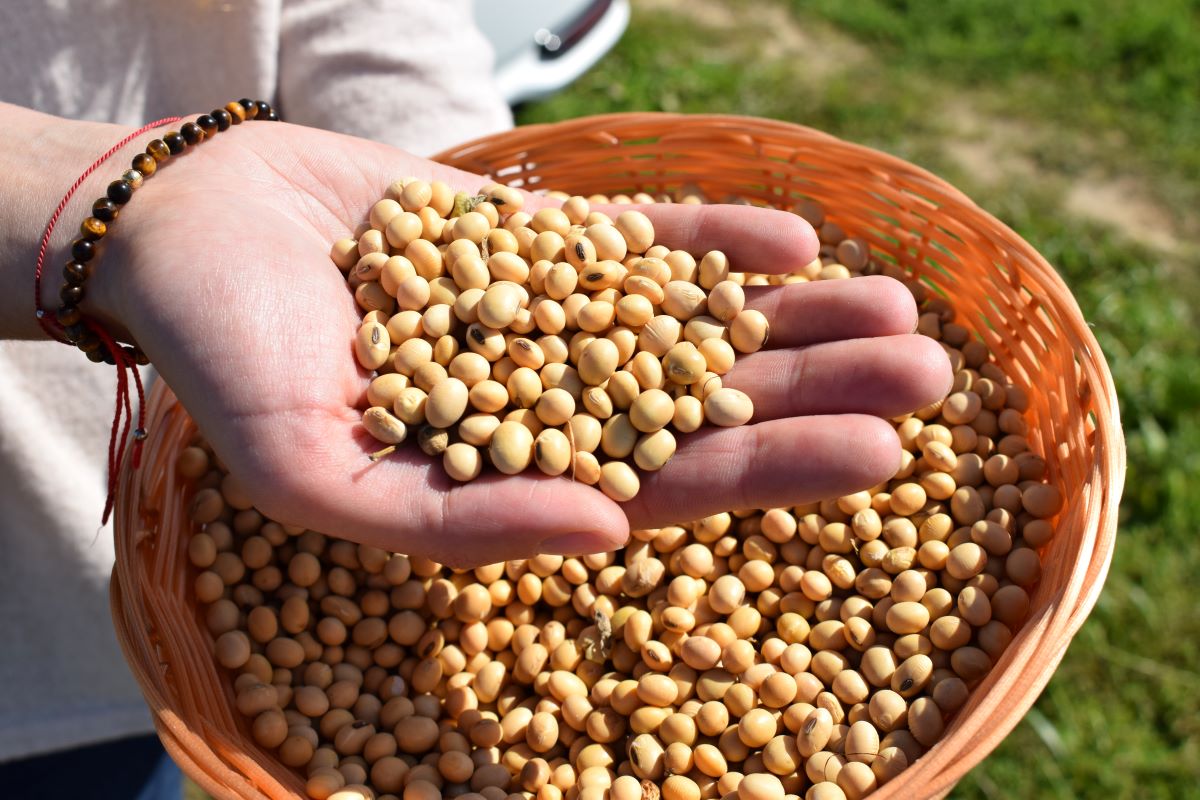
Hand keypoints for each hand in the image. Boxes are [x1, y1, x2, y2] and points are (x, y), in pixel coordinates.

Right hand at [85, 121, 950, 564]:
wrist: (188, 227)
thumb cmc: (225, 364)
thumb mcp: (313, 474)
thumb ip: (453, 523)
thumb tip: (604, 536)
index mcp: (516, 479)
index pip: (668, 486)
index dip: (771, 473)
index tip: (880, 455)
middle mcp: (554, 405)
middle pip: (708, 404)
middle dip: (817, 388)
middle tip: (931, 372)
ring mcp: (555, 318)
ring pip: (694, 322)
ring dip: (793, 312)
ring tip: (898, 302)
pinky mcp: (539, 241)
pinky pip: (639, 242)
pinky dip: (712, 237)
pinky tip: (797, 231)